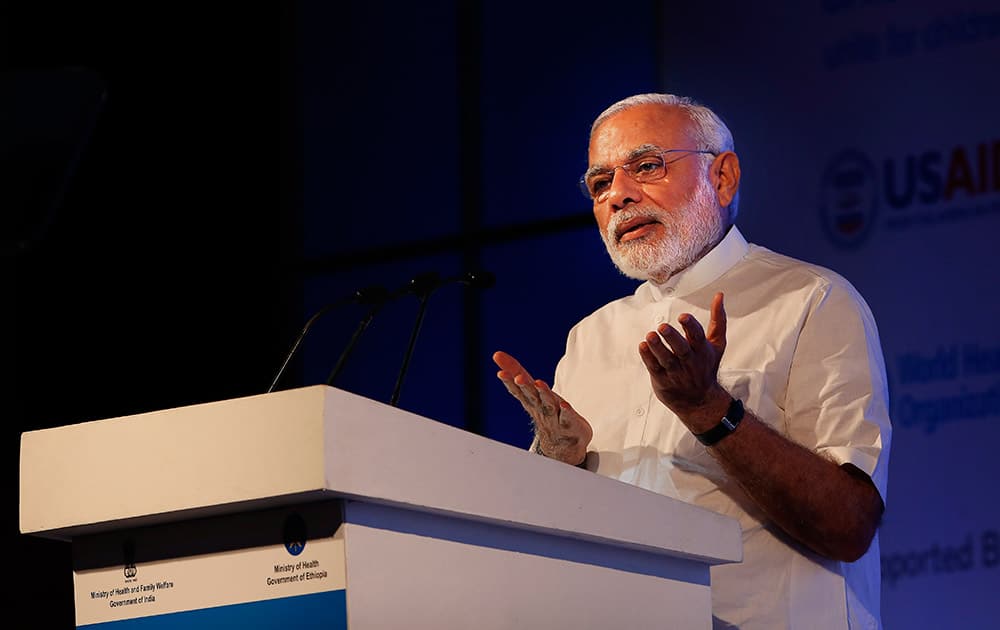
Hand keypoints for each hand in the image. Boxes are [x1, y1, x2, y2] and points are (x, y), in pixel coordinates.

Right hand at [493, 350, 591, 464]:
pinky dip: (566, 412)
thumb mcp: (530, 389)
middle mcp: (540, 408)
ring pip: (548, 405)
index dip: (509, 382)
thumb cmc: (544, 410)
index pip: (517, 390)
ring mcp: (554, 417)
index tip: (501, 373)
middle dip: (525, 386)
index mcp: (530, 400)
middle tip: (518, 378)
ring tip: (539, 383)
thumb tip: (496, 354)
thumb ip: (514, 370)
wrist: (562, 442)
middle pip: (532, 396)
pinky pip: (567, 417)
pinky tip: (564, 405)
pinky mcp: (569, 423)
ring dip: (544, 394)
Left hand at [638, 292, 729, 426]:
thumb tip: (719, 295)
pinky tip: (643, 346)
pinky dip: (648, 358)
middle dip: (672, 338)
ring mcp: (676, 373)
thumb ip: (718, 320)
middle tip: (662, 327)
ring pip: (666, 360)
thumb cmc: (706, 367)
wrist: (700, 401)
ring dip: (657, 347)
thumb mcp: (717, 345)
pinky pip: (654, 368)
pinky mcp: (663, 381)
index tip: (683, 316)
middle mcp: (690, 362)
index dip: (690, 326)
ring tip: (650, 335)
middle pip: (681, 349)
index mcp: (703, 351)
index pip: (697, 337)